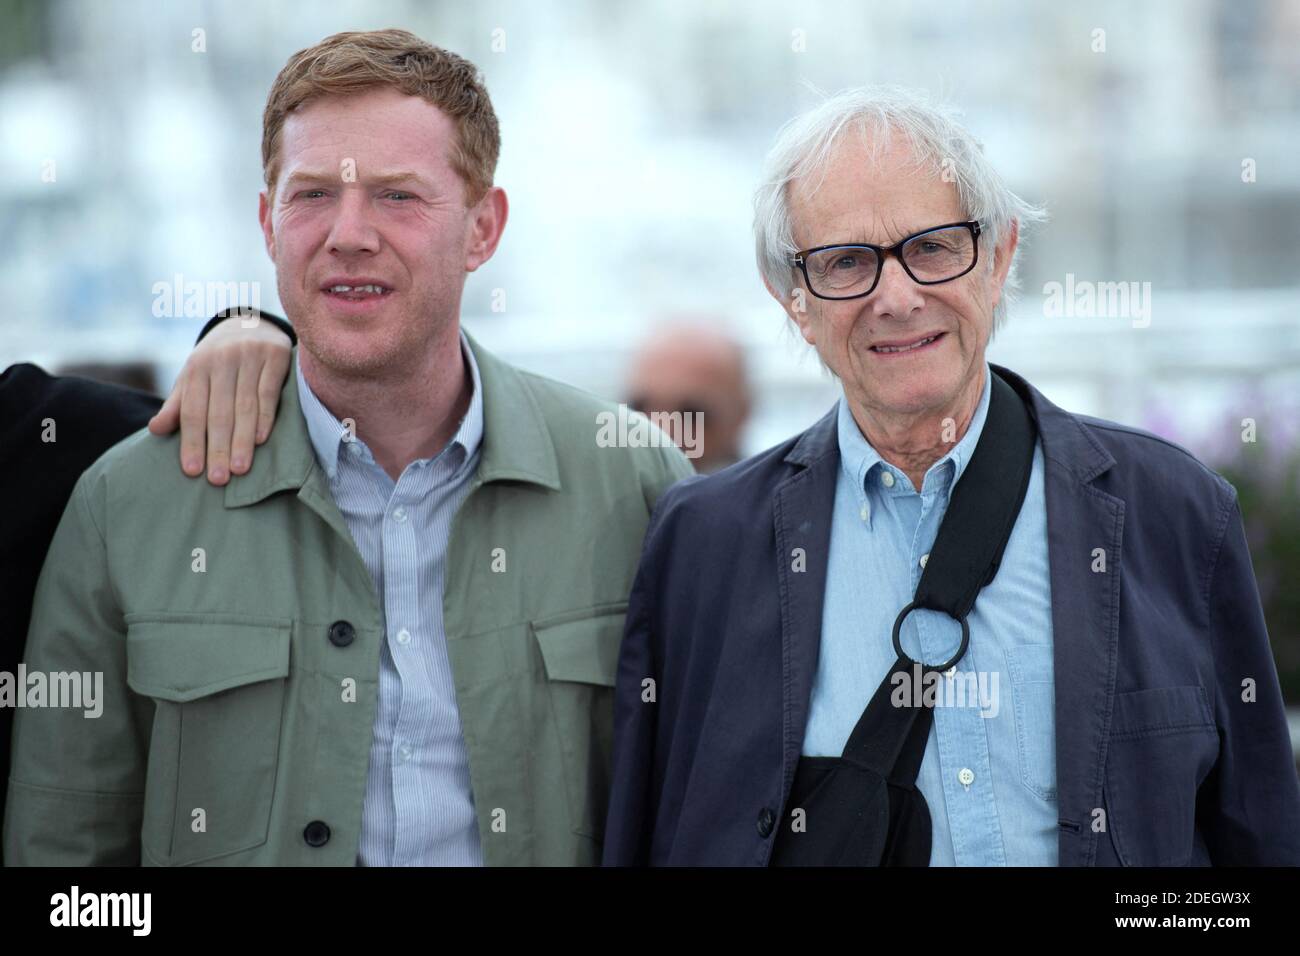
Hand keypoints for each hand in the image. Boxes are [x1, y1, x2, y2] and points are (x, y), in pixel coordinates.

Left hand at [148, 315, 292, 484]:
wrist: (250, 323)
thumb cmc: (218, 363)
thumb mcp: (194, 378)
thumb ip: (179, 405)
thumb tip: (155, 430)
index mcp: (197, 367)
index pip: (193, 411)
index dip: (192, 442)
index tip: (193, 471)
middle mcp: (221, 359)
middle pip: (219, 412)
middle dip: (218, 448)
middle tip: (219, 480)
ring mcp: (249, 356)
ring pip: (245, 405)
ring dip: (242, 440)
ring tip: (240, 469)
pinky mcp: (276, 355)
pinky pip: (269, 392)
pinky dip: (266, 417)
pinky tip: (262, 440)